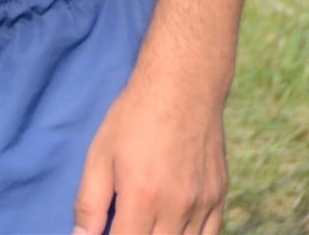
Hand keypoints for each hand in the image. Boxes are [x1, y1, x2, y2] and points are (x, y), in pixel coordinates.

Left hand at [70, 69, 228, 234]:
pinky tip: (171, 226)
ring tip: (147, 223)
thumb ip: (89, 201)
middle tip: (125, 222)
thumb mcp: (100, 154)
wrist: (183, 87)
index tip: (105, 233)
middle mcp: (176, 208)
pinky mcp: (219, 197)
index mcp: (142, 197)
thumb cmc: (134, 117)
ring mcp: (202, 205)